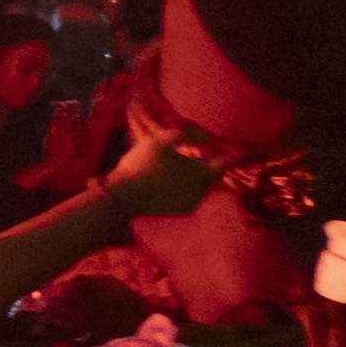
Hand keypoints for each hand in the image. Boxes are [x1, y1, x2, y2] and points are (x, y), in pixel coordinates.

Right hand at [94, 115, 232, 222]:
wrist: (124, 196)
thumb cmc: (143, 165)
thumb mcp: (161, 142)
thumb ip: (186, 135)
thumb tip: (204, 135)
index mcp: (200, 172)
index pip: (221, 162)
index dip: (219, 154)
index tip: (216, 149)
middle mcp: (202, 189)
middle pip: (213, 175)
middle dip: (208, 165)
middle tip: (196, 156)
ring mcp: (192, 202)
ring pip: (202, 186)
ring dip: (196, 177)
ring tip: (180, 168)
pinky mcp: (182, 210)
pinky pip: (191, 195)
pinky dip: (186, 188)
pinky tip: (172, 182)